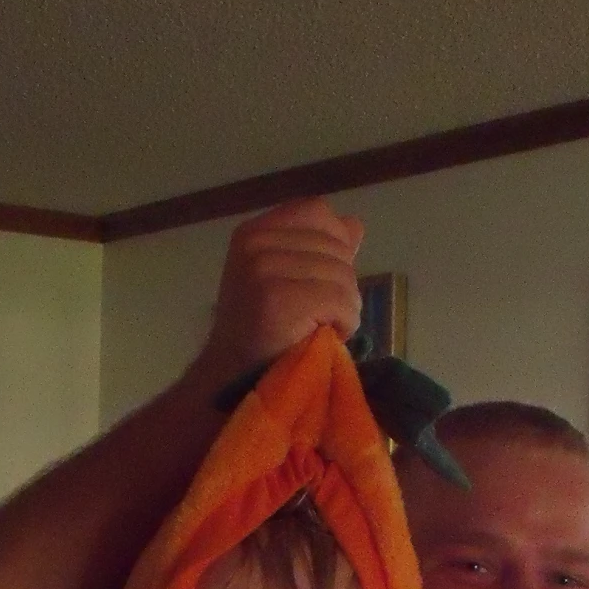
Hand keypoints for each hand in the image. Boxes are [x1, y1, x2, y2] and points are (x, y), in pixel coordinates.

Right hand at [203, 198, 365, 380]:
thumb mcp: (288, 279)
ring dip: (345, 309)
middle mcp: (255, 244)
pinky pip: (340, 301)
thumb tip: (354, 224)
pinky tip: (324, 336)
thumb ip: (320, 250)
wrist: (234, 377)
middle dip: (341, 286)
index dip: (336, 243)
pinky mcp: (278, 299)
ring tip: (319, 328)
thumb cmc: (264, 332)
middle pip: (336, 247)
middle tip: (318, 316)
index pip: (316, 211)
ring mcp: (262, 269)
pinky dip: (344, 324)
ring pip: (343, 276)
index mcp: (254, 232)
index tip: (323, 280)